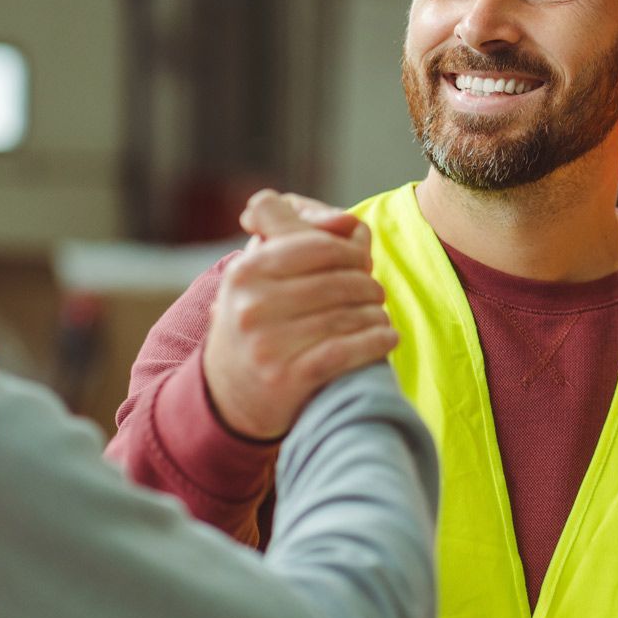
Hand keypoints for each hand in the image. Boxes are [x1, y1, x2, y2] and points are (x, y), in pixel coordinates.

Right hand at [201, 190, 397, 439]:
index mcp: (245, 272)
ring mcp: (267, 344)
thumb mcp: (259, 276)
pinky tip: (388, 339)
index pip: (317, 246)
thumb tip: (352, 222)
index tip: (363, 263)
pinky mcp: (286, 378)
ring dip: (375, 315)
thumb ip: (298, 237)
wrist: (229, 394)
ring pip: (345, 316)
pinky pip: (345, 351)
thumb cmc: (258, 323)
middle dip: (367, 286)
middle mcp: (251, 306)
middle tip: (376, 293)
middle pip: (336, 283)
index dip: (351, 253)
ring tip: (380, 317)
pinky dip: (375, 342)